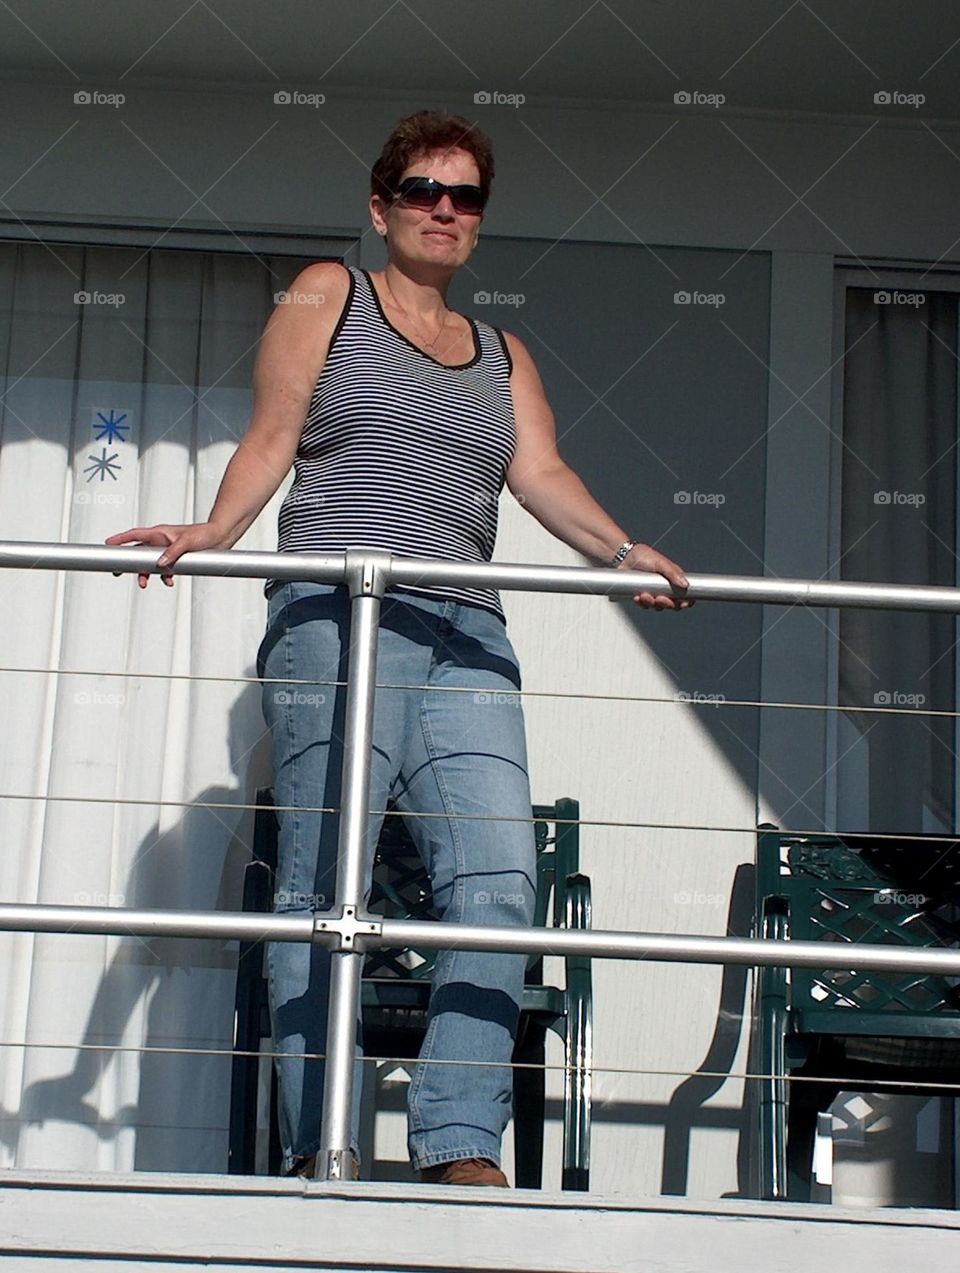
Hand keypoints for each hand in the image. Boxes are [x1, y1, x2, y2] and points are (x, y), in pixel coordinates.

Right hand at [105, 522, 228, 588]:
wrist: (220, 538)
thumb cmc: (204, 534)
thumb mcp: (187, 542)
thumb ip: (173, 553)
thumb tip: (160, 564)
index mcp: (160, 533)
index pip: (135, 535)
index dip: (120, 539)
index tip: (107, 545)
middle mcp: (161, 542)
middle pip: (138, 553)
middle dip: (128, 563)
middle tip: (117, 572)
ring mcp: (168, 551)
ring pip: (150, 564)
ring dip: (146, 574)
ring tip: (144, 584)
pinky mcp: (176, 560)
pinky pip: (165, 571)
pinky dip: (165, 578)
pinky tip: (169, 582)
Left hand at [619, 544, 693, 610]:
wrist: (622, 557)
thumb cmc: (642, 556)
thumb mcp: (660, 563)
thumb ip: (673, 573)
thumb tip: (685, 585)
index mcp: (673, 579)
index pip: (684, 594)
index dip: (686, 601)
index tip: (683, 604)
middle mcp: (664, 587)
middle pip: (672, 604)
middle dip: (667, 604)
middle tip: (659, 598)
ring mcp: (653, 592)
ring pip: (657, 606)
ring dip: (652, 603)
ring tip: (644, 595)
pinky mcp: (641, 595)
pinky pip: (644, 605)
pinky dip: (641, 603)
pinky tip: (637, 597)